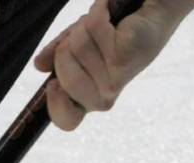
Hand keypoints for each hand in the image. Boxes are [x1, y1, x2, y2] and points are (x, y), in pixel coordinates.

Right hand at [34, 0, 178, 130]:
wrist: (155, 11)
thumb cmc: (117, 29)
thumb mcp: (78, 43)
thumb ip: (57, 55)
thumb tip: (39, 65)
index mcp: (90, 95)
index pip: (68, 121)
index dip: (56, 106)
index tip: (53, 84)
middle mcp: (106, 93)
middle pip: (65, 81)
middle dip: (65, 50)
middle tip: (82, 36)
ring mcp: (117, 77)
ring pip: (77, 50)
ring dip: (84, 27)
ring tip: (102, 22)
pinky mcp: (126, 57)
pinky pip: (94, 31)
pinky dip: (98, 13)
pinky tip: (109, 11)